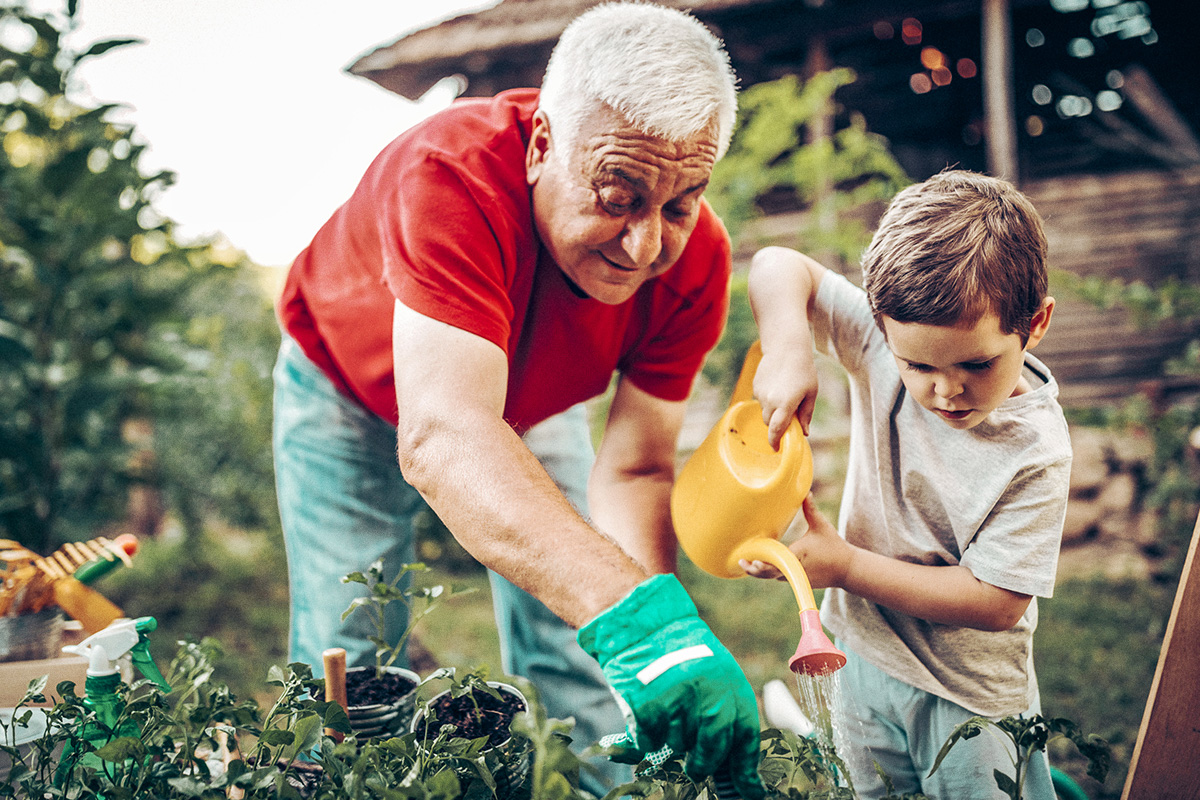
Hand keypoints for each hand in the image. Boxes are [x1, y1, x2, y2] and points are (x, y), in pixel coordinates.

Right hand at [577, 574, 764, 799]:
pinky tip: (647, 711)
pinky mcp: (648, 707)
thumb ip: (724, 712)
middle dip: (703, 763)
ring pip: (678, 746)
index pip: (745, 737)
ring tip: (665, 709)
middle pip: (713, 750)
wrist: (641, 624)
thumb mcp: (713, 673)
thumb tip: (737, 768)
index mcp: (730, 684)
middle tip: (695, 766)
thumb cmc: (679, 652)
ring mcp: (678, 701)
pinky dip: (646, 736)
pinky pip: (650, 742)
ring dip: (671, 738)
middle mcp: (709, 693)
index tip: (747, 790)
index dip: (745, 769)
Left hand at [740, 496, 849, 588]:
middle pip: (770, 573)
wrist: (848, 569)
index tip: (751, 560)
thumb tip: (806, 491)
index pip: (777, 561)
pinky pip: (781, 577)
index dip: (763, 563)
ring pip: (774, 576)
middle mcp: (795, 569)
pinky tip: (760, 567)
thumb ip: (811, 509)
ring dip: (761, 572)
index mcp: (798, 555)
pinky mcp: (799, 581)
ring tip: (746, 564)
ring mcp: (797, 577)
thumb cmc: (834, 546)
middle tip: (742, 563)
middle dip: (755, 570)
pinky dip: (771, 573)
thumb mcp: (821, 526)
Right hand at [753, 345, 817, 448]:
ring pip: (765, 411)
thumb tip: (805, 433)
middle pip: (769, 423)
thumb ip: (806, 415)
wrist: (786, 347)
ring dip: (773, 410)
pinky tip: (778, 385)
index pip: (776, 430)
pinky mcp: (755, 386)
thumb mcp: (811, 393)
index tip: (776, 449)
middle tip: (789, 416)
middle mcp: (770, 401)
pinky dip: (768, 399)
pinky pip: (761, 400)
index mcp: (786, 404)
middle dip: (777, 424)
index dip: (775, 442)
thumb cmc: (804, 370)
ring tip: (785, 393)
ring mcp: (760, 393)